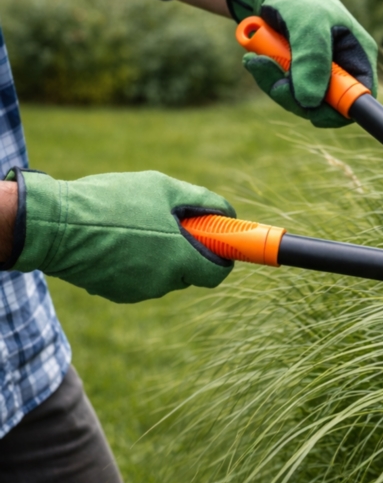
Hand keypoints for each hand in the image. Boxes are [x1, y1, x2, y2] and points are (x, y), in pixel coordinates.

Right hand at [3, 169, 234, 302]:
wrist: (56, 226)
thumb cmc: (113, 202)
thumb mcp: (163, 189)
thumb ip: (201, 201)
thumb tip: (226, 213)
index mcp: (180, 259)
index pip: (217, 273)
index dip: (221, 256)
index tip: (217, 241)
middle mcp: (164, 282)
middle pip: (190, 271)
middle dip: (187, 250)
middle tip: (170, 223)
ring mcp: (139, 291)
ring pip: (164, 274)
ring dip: (159, 254)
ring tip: (136, 225)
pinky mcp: (117, 293)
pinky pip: (138, 277)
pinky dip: (135, 261)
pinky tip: (116, 240)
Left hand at [228, 0, 377, 127]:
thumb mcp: (307, 23)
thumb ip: (311, 61)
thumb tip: (310, 102)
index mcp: (357, 55)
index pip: (360, 97)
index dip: (340, 111)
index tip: (313, 109)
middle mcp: (342, 69)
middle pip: (328, 107)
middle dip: (297, 98)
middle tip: (275, 82)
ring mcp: (318, 74)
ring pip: (301, 102)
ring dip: (275, 85)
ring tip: (257, 60)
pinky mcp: (297, 75)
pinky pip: (284, 92)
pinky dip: (267, 78)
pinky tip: (255, 59)